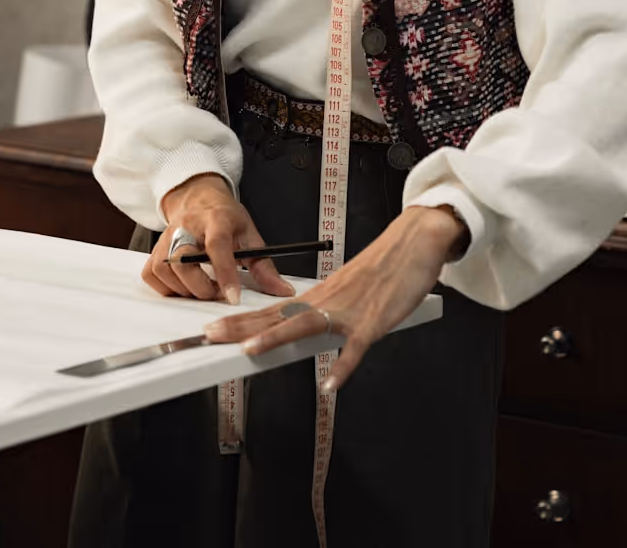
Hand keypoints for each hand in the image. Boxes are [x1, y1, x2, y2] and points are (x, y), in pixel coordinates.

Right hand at [142, 173, 294, 305]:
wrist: (199, 198)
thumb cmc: (225, 217)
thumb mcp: (249, 235)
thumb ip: (264, 265)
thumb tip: (282, 291)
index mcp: (216, 219)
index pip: (217, 246)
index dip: (224, 274)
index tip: (232, 297)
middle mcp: (187, 225)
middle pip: (183, 261)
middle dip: (201, 286)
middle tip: (216, 292)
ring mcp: (167, 236)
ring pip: (165, 269)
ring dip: (184, 289)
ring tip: (202, 287)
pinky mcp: (155, 248)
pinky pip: (152, 274)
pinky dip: (166, 287)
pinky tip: (183, 285)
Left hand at [202, 205, 466, 390]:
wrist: (415, 241)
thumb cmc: (385, 266)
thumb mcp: (349, 287)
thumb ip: (329, 306)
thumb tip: (307, 323)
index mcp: (320, 294)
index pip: (273, 309)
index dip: (242, 319)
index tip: (215, 327)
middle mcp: (327, 300)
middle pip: (278, 316)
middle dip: (242, 327)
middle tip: (211, 335)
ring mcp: (349, 310)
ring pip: (306, 325)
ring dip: (277, 338)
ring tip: (250, 351)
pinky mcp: (373, 322)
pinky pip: (355, 347)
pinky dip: (342, 366)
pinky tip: (330, 384)